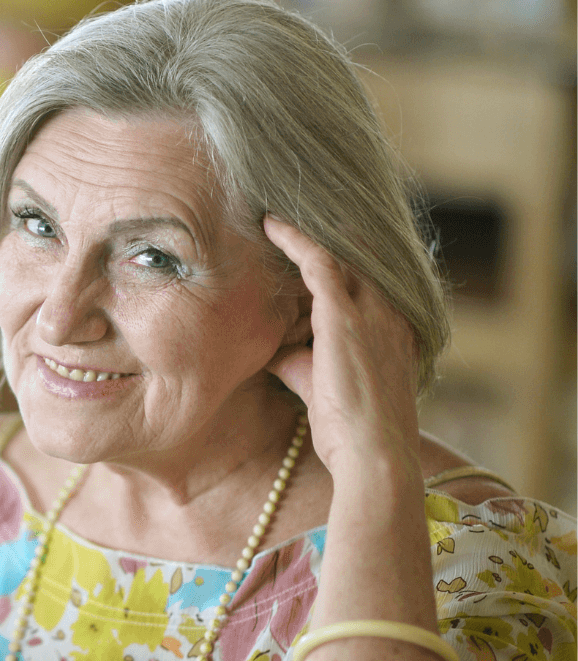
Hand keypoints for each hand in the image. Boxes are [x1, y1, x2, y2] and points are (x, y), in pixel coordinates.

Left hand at [263, 217, 420, 476]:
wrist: (373, 455)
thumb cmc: (348, 430)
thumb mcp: (321, 384)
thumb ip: (299, 358)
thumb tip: (266, 347)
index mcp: (393, 325)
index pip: (366, 275)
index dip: (339, 252)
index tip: (307, 237)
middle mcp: (388, 310)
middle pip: (356, 254)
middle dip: (325, 230)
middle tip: (288, 206)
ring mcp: (372, 311)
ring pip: (339, 250)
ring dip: (305, 228)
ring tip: (274, 208)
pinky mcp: (346, 316)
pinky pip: (319, 262)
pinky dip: (293, 240)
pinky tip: (269, 225)